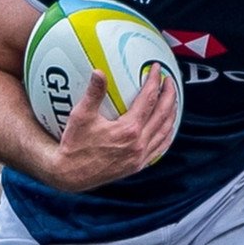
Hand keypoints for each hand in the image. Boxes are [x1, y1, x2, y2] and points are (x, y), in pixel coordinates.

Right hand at [48, 68, 178, 192]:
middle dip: (169, 94)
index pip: (149, 99)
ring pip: (165, 131)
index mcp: (129, 130)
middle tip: (169, 81)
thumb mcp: (81, 116)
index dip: (155, 81)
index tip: (157, 69)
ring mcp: (141, 156)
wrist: (71, 175)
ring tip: (172, 99)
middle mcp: (139, 144)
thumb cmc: (74, 144)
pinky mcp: (138, 166)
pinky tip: (168, 127)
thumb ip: (93, 93)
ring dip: (172, 113)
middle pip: (163, 114)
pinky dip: (167, 134)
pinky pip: (160, 148)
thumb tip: (99, 71)